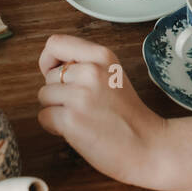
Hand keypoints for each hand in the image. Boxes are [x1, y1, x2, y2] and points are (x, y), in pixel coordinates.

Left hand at [36, 34, 168, 188]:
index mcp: (102, 56)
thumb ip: (86, 65)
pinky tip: (77, 131)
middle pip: (48, 75)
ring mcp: (80, 96)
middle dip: (58, 92)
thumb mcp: (113, 76)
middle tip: (81, 106)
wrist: (148, 147)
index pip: (55, 43)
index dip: (49, 60)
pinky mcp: (71, 120)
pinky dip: (55, 127)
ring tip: (81, 118)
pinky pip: (44, 116)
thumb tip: (52, 68)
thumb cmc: (129, 117)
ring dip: (55, 110)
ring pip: (44, 96)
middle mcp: (91, 72)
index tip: (56, 74)